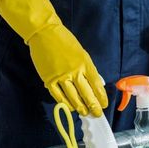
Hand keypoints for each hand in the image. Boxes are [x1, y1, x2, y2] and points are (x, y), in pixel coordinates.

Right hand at [0, 0, 107, 116]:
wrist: (45, 33)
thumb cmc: (65, 41)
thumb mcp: (82, 53)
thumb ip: (88, 68)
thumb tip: (95, 83)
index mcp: (85, 64)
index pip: (96, 85)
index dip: (101, 97)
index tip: (104, 105)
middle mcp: (75, 72)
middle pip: (86, 94)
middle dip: (93, 106)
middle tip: (96, 114)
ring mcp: (61, 76)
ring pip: (73, 97)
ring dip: (80, 107)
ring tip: (84, 112)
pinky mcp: (49, 79)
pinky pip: (58, 95)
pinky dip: (64, 103)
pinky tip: (70, 107)